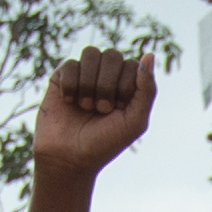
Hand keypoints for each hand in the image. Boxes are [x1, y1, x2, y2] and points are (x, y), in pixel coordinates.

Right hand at [32, 52, 159, 176]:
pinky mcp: (62, 77)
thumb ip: (147, 89)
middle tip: (101, 110)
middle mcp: (107, 76)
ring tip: (86, 106)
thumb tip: (149, 54)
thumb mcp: (135, 121)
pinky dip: (71, 85)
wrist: (69, 158)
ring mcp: (84, 74)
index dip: (125, 87)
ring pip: (91, 53)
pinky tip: (70, 102)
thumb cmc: (105, 143)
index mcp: (128, 85)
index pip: (133, 65)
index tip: (119, 110)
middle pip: (112, 55)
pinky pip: (70, 64)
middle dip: (107, 85)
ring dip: (89, 83)